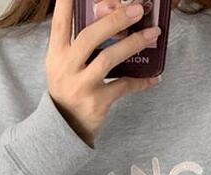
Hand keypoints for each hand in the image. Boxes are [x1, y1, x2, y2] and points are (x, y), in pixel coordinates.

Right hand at [46, 0, 162, 146]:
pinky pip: (123, 86)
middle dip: (116, 20)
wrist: (65, 127)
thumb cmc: (69, 88)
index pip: (60, 22)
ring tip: (152, 34)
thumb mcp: (64, 65)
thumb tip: (111, 19)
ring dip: (133, 44)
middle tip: (137, 9)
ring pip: (108, 59)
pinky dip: (140, 81)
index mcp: (56, 54)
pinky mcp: (97, 102)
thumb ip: (78, 45)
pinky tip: (153, 76)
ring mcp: (81, 86)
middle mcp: (66, 67)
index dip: (67, 4)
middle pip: (91, 37)